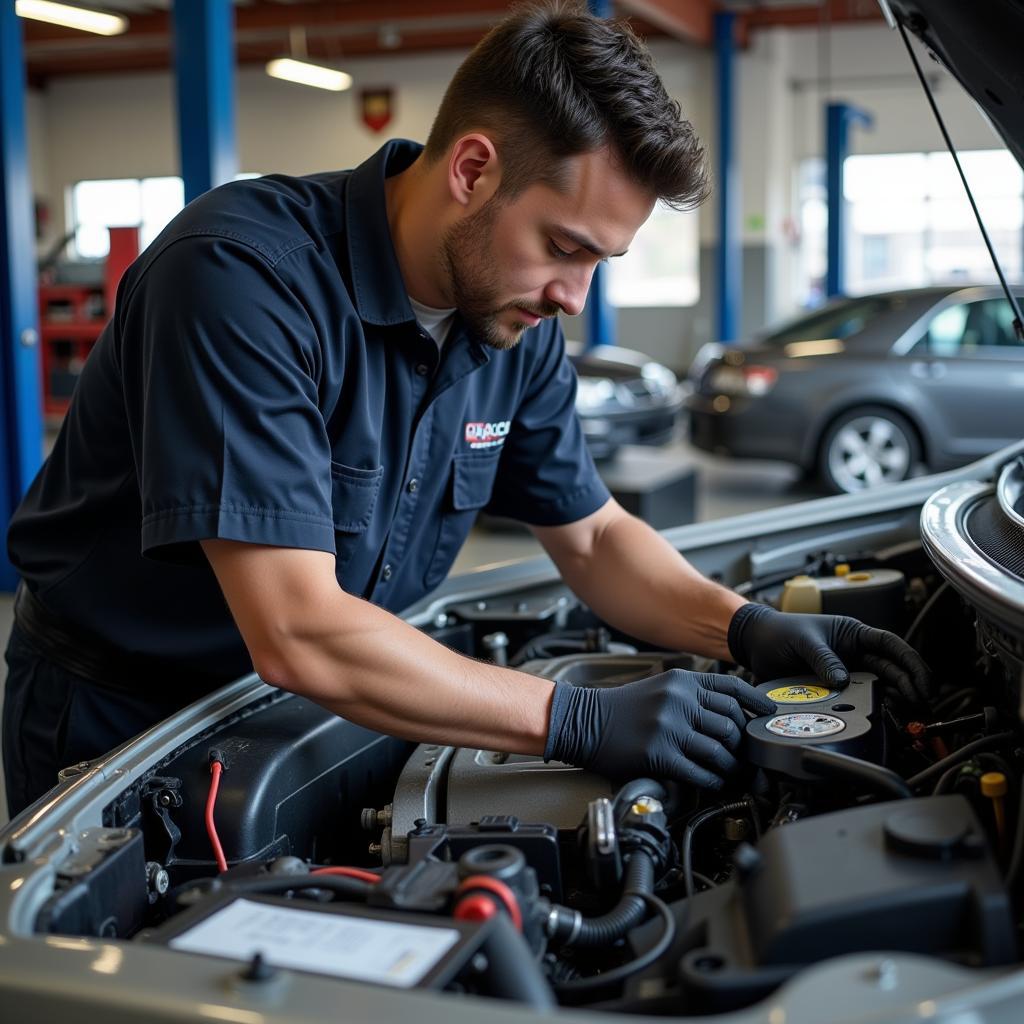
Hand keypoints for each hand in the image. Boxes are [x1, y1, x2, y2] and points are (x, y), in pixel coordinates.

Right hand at [544, 669, 776, 789]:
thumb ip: (691, 696)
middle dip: (744, 744)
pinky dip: (714, 781)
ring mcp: (669, 726)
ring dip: (732, 767)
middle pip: (731, 723)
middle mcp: (679, 700)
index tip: (769, 716)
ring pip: (720, 750)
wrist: (584, 721)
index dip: (756, 703)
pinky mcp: (659, 754)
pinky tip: (714, 783)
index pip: (731, 689)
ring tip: (736, 775)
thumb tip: (727, 717)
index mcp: (682, 681)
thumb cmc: (620, 708)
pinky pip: (700, 772)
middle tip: (750, 758)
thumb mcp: (660, 688)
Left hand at [728, 603, 932, 703]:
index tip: (923, 680)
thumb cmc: (778, 632)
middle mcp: (854, 652)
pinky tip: (885, 714)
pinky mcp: (835, 687)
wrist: (755, 644)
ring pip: (880, 685)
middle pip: (891, 669)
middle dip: (910, 685)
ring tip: (908, 712)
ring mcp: (846, 670)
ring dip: (896, 698)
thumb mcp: (803, 641)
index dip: (910, 662)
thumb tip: (843, 679)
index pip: (890, 645)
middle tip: (921, 703)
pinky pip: (860, 696)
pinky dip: (874, 705)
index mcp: (851, 633)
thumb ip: (823, 658)